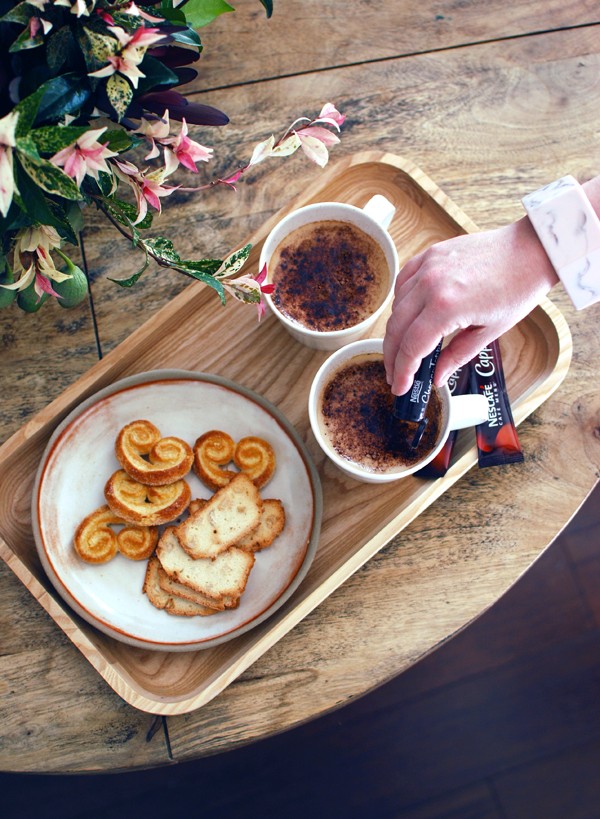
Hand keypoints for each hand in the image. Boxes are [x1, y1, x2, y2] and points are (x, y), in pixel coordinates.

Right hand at [383, 216, 558, 395]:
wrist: (531, 251)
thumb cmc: (516, 288)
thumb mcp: (488, 331)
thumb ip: (457, 356)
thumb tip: (437, 377)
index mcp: (446, 306)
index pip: (411, 347)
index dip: (403, 371)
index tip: (401, 387)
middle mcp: (430, 284)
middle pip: (396, 328)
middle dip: (392, 357)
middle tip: (396, 375)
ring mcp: (427, 266)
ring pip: (396, 306)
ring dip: (396, 331)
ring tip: (403, 349)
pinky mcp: (429, 255)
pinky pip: (403, 282)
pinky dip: (400, 302)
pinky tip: (407, 316)